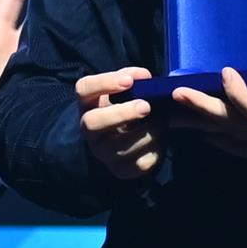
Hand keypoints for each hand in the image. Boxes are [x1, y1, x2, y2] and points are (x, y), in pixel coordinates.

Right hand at [76, 68, 161, 182]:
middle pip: (94, 123)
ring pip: (121, 146)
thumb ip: (132, 79)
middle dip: (122, 114)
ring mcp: (103, 152)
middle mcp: (90, 130)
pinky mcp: (121, 170)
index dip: (105, 83)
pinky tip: (161, 138)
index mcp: (89, 103)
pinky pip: (138, 163)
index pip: (84, 89)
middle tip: (146, 106)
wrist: (128, 139)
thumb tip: (144, 77)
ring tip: (162, 121)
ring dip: (146, 132)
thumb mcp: (125, 90)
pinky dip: (155, 148)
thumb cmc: (128, 107)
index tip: (129, 81)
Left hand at [166, 57, 246, 194]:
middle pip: (232, 124)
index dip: (240, 95)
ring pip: (230, 135)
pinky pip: (240, 145)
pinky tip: (205, 135)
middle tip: (177, 93)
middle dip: (204, 109)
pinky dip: (220, 138)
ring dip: (202, 124)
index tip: (226, 72)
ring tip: (172, 114)